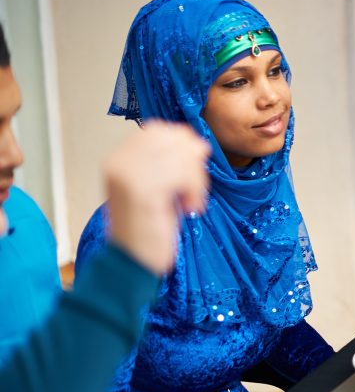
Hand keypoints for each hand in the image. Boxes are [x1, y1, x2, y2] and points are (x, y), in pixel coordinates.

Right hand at [105, 123, 209, 274]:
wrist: (133, 261)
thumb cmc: (150, 226)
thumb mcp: (158, 185)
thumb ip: (170, 161)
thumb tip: (199, 143)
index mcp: (118, 159)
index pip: (157, 129)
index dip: (182, 142)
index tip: (191, 166)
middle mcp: (118, 163)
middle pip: (172, 139)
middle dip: (193, 161)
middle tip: (194, 187)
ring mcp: (127, 177)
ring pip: (181, 156)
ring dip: (196, 180)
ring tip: (191, 201)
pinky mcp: (142, 193)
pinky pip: (182, 174)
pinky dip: (195, 191)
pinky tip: (190, 208)